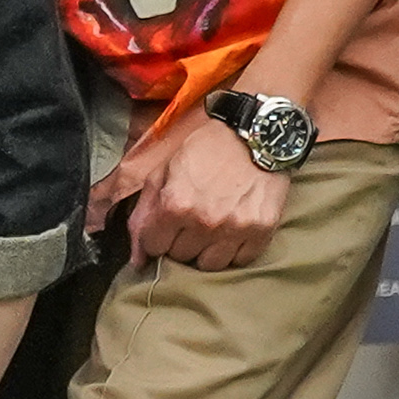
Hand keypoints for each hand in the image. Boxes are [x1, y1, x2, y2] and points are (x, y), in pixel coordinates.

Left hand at [117, 106, 289, 271]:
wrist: (256, 133)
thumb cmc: (204, 150)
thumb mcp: (162, 172)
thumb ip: (143, 216)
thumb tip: (136, 261)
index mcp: (174, 204)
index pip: (154, 247)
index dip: (157, 235)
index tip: (166, 224)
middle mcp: (204, 221)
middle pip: (181, 257)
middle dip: (180, 241)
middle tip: (192, 219)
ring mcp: (235, 228)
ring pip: (210, 265)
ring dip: (207, 250)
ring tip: (212, 227)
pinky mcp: (262, 230)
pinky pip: (241, 260)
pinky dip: (234, 250)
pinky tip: (233, 230)